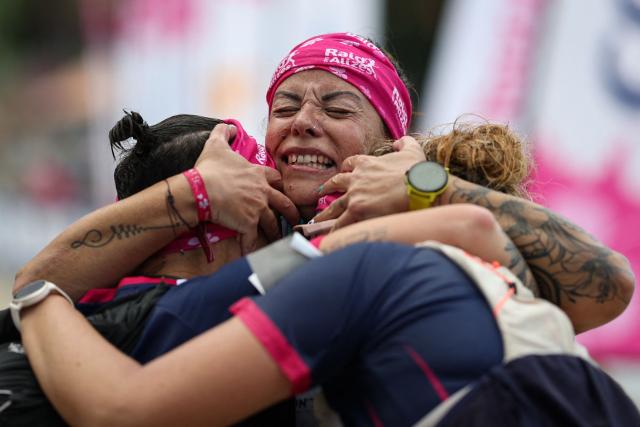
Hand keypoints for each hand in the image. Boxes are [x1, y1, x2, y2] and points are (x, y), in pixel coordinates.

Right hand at [195, 124, 299, 252]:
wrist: (200, 189)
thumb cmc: (208, 169)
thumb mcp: (216, 144)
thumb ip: (224, 132)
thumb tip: (230, 125)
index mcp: (258, 174)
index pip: (277, 179)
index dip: (280, 186)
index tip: (281, 192)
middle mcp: (262, 192)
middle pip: (284, 203)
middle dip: (290, 212)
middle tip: (294, 219)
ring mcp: (257, 209)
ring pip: (272, 223)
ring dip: (275, 232)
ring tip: (278, 239)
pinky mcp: (249, 224)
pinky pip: (254, 239)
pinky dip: (253, 247)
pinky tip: (252, 253)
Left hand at [312, 136, 425, 228]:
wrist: (416, 186)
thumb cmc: (415, 170)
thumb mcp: (412, 150)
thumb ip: (404, 143)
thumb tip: (400, 142)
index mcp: (367, 163)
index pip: (350, 163)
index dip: (346, 168)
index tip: (344, 171)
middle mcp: (356, 178)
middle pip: (336, 182)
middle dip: (327, 188)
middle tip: (319, 193)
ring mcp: (354, 194)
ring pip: (335, 205)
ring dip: (326, 213)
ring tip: (318, 219)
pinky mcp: (357, 209)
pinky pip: (342, 222)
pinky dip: (335, 230)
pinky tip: (331, 237)